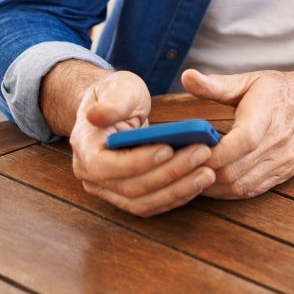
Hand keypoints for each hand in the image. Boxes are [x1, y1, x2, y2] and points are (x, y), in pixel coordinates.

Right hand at [69, 71, 215, 215]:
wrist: (115, 108)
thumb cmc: (117, 95)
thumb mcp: (117, 88)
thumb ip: (112, 103)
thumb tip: (96, 115)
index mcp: (85, 148)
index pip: (107, 165)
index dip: (139, 161)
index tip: (169, 148)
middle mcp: (92, 176)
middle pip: (130, 187)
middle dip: (169, 173)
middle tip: (203, 154)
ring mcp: (108, 190)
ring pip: (142, 202)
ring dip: (177, 190)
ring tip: (208, 173)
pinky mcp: (127, 196)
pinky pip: (151, 204)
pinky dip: (176, 196)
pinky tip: (199, 182)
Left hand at [181, 62, 293, 199]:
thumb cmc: (279, 91)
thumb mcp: (249, 81)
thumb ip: (216, 84)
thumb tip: (187, 76)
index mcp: (267, 115)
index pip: (240, 142)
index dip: (213, 154)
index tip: (189, 152)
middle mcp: (278, 142)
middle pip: (235, 170)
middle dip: (204, 173)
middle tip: (181, 169)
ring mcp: (282, 161)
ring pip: (240, 186)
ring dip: (213, 186)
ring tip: (194, 177)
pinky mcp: (284, 172)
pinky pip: (252, 190)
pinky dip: (229, 191)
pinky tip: (215, 183)